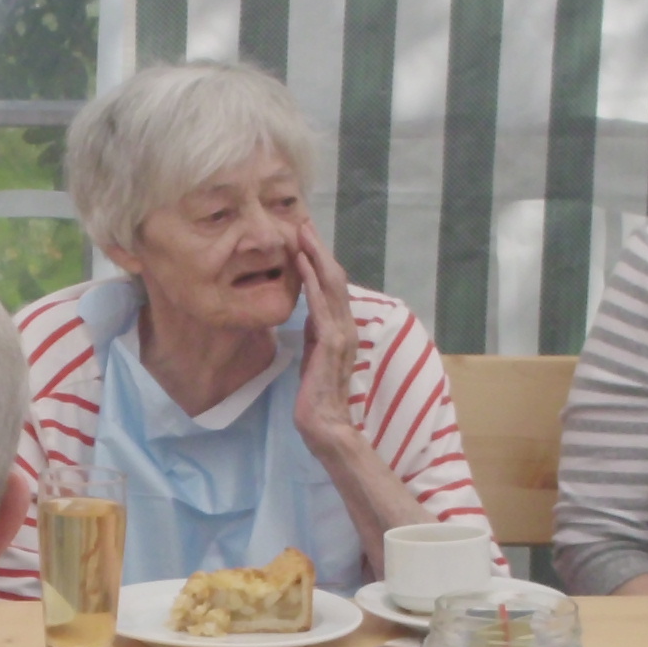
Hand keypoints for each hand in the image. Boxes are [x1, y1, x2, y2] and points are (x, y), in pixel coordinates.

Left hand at [288, 218, 364, 458]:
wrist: (326, 425)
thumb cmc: (318, 395)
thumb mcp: (315, 355)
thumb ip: (316, 333)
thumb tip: (310, 313)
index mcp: (341, 328)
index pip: (332, 286)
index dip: (320, 259)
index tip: (305, 237)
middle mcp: (346, 325)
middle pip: (334, 276)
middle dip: (318, 248)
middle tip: (303, 221)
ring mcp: (341, 333)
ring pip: (330, 284)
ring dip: (315, 256)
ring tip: (302, 232)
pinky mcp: (331, 343)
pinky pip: (320, 305)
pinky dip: (311, 281)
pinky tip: (302, 263)